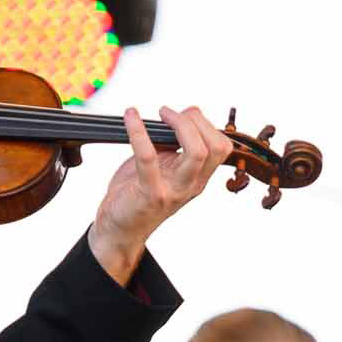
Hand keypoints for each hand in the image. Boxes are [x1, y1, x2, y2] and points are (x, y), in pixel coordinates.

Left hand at [88, 106, 236, 282]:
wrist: (119, 227)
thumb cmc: (137, 193)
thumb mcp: (163, 166)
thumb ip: (173, 145)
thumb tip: (182, 115)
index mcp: (198, 177)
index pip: (221, 147)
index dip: (205, 123)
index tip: (182, 114)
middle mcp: (191, 184)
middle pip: (215, 147)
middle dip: (195, 120)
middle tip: (169, 114)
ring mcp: (174, 190)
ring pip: (197, 152)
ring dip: (180, 124)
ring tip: (161, 114)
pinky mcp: (151, 193)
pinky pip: (149, 157)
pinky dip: (139, 132)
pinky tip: (130, 117)